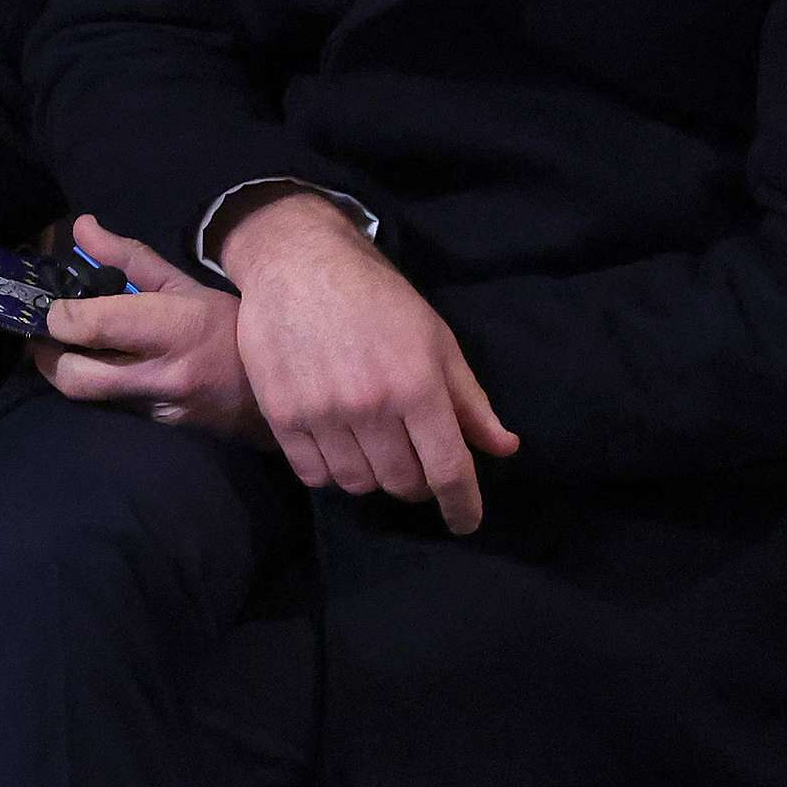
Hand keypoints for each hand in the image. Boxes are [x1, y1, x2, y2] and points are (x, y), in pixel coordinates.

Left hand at [32, 214, 268, 440]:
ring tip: (67, 346)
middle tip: (48, 332)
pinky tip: (100, 367)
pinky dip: (94, 386)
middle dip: (48, 355)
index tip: (53, 303)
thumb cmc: (228, 326)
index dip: (61, 314)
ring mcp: (157, 409)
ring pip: (86, 398)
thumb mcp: (184, 283)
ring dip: (66, 370)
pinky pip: (107, 409)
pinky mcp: (154, 430)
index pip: (97, 325)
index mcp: (174, 328)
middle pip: (76, 376)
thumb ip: (128, 258)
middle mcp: (162, 374)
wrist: (271, 390)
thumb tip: (81, 227)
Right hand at [221, 194, 518, 534]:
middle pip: (402, 484)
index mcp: (417, 384)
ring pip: (358, 484)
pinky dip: (332, 471)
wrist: (300, 263)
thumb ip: (470, 400)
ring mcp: (322, 413)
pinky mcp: (282, 416)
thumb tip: (504, 448)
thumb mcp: (436, 338)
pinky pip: (314, 475)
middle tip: (413, 456)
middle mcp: (370, 405)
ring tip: (374, 445)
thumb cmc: (378, 297)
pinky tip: (339, 444)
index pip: (448, 469)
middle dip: (416, 480)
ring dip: (373, 475)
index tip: (466, 522)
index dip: (463, 506)